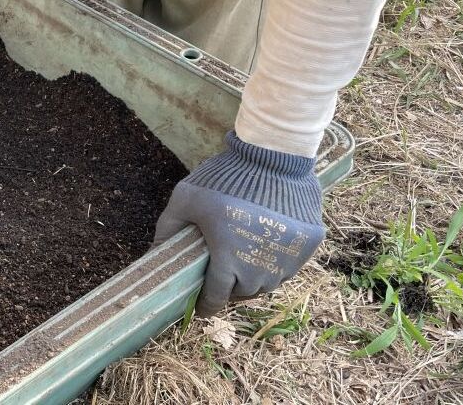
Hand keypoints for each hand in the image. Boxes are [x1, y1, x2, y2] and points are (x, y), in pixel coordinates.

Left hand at [153, 132, 324, 316]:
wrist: (273, 154)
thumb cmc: (223, 176)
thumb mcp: (186, 198)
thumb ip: (168, 227)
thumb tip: (153, 254)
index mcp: (228, 256)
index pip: (217, 296)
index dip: (207, 305)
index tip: (201, 307)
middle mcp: (260, 264)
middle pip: (244, 292)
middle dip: (229, 290)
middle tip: (221, 278)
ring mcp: (288, 256)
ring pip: (268, 283)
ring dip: (253, 280)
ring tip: (241, 266)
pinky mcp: (309, 244)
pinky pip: (288, 267)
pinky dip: (274, 265)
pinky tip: (262, 252)